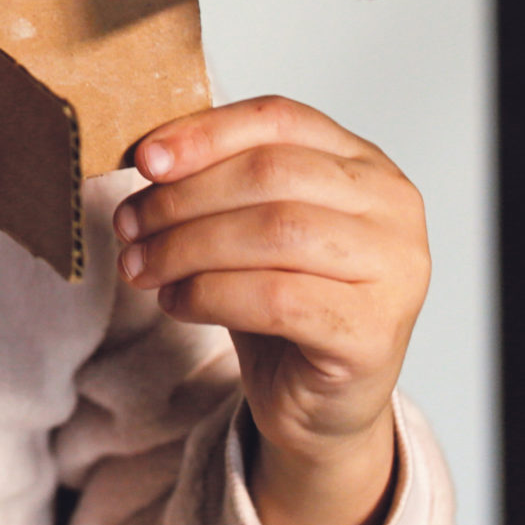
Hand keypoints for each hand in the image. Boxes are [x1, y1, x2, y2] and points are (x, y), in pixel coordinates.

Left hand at [113, 96, 428, 524]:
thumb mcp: (254, 228)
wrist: (321, 405)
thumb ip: (220, 183)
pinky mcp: (373, 332)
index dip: (205, 134)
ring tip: (142, 266)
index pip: (280, 119)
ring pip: (272, 232)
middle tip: (129, 224)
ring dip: (187, 247)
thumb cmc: (286, 304)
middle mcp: (393, 208)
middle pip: (270, 174)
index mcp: (366, 165)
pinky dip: (208, 294)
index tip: (145, 160)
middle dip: (183, 198)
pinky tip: (176, 302)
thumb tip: (148, 158)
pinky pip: (274, 298)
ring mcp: (395, 270)